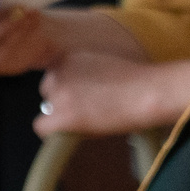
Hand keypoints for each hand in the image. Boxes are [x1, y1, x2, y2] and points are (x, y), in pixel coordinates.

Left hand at [37, 50, 165, 136]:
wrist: (148, 93)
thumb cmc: (136, 82)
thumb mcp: (102, 65)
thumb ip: (83, 73)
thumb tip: (76, 92)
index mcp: (67, 57)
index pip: (55, 76)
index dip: (69, 88)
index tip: (85, 96)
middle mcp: (58, 72)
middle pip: (49, 92)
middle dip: (64, 101)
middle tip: (89, 109)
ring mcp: (59, 94)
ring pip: (47, 110)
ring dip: (63, 115)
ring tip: (91, 119)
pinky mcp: (62, 115)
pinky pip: (42, 128)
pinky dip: (55, 133)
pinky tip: (75, 132)